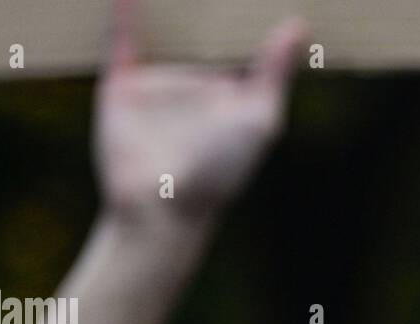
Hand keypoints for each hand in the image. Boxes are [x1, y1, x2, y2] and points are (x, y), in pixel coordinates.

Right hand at [94, 0, 306, 221]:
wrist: (162, 206)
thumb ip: (273, 74)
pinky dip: (124, 11)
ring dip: (167, 0)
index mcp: (233, 88)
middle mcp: (196, 80)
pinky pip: (121, 39)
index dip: (251, 10)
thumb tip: (298, 24)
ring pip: (163, 24)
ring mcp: (159, 81)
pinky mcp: (121, 86)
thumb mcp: (258, 121)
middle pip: (202, 24)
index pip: (244, 38)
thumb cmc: (221, 170)